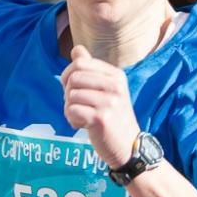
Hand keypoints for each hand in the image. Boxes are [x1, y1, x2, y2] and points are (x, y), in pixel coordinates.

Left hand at [60, 45, 139, 167]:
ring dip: (70, 109)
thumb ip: (90, 69)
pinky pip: (72, 110)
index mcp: (115, 75)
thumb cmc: (113, 117)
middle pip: (73, 77)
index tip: (74, 90)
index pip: (79, 63)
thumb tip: (76, 49)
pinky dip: (72, 120)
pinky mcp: (101, 118)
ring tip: (83, 117)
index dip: (68, 76)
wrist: (128, 147)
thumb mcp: (106, 90)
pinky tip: (83, 125)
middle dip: (68, 93)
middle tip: (78, 106)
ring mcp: (109, 102)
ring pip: (71, 95)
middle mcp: (114, 85)